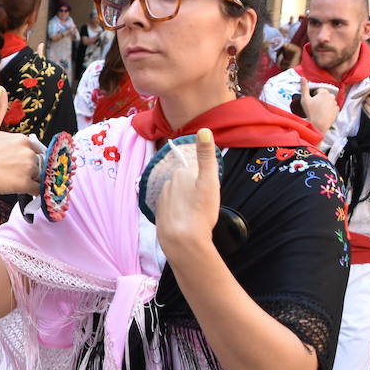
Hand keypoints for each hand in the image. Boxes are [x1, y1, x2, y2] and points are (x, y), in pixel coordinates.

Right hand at [0, 86, 41, 196]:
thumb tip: (1, 87)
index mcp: (22, 138)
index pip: (34, 149)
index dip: (26, 157)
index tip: (14, 164)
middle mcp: (28, 151)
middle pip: (39, 162)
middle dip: (32, 169)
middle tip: (14, 175)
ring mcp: (28, 168)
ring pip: (41, 175)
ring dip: (35, 180)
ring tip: (18, 183)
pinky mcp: (26, 184)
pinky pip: (41, 188)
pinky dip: (37, 191)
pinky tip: (26, 192)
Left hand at [154, 129, 220, 257]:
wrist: (183, 241)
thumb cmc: (200, 210)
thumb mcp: (209, 181)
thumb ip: (206, 156)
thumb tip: (203, 129)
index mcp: (179, 173)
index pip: (195, 173)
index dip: (204, 183)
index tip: (208, 195)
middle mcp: (167, 184)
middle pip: (186, 185)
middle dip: (195, 193)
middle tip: (204, 207)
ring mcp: (161, 200)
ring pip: (178, 198)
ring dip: (187, 204)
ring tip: (196, 217)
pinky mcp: (159, 215)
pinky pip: (172, 211)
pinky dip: (179, 215)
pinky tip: (187, 224)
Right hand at [298, 84, 338, 133]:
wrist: (319, 125)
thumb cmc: (311, 112)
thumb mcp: (305, 99)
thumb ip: (304, 87)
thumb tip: (302, 77)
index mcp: (324, 92)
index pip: (318, 91)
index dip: (313, 96)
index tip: (310, 102)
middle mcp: (331, 96)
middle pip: (324, 95)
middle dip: (319, 99)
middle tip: (314, 107)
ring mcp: (335, 103)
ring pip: (328, 101)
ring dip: (324, 104)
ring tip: (318, 111)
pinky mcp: (337, 110)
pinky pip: (332, 107)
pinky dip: (328, 109)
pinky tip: (323, 114)